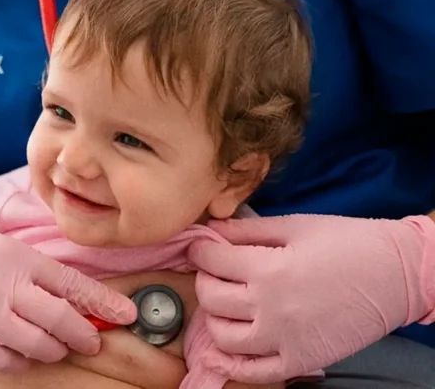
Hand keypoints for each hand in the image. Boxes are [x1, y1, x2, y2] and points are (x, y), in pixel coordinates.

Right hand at [0, 205, 138, 372]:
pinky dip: (24, 359)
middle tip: (92, 340)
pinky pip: (9, 359)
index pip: (72, 283)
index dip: (104, 303)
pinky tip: (23, 350)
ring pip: (39, 345)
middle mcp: (4, 284)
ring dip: (55, 349)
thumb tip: (76, 295)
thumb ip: (34, 268)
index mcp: (17, 256)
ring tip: (56, 345)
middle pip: (61, 319)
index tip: (128, 315)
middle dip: (85, 335)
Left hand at [189, 213, 434, 382]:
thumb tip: (211, 227)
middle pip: (211, 298)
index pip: (212, 261)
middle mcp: (271, 308)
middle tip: (216, 271)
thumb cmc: (349, 243)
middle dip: (205, 279)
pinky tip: (219, 351)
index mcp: (269, 269)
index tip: (202, 247)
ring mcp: (284, 340)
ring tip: (225, 303)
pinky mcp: (300, 361)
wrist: (398, 275)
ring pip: (223, 336)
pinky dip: (229, 364)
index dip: (200, 250)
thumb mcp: (295, 226)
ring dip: (215, 317)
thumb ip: (248, 230)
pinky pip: (253, 372)